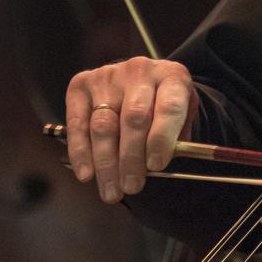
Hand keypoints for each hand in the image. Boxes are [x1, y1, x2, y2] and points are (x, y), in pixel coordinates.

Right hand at [65, 57, 198, 203]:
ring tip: (111, 190)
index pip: (169, 106)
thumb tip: (156, 167)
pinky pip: (78, 122)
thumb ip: (176, 137)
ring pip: (104, 124)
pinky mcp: (82, 84)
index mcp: (172, 76)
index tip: (157, 166)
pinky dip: (81, 152)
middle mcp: (140, 70)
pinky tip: (87, 174)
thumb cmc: (164, 102)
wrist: (143, 78)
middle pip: (134, 118)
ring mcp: (109, 76)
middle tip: (132, 187)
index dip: (162, 138)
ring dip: (106, 163)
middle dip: (131, 158)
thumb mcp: (183, 114)